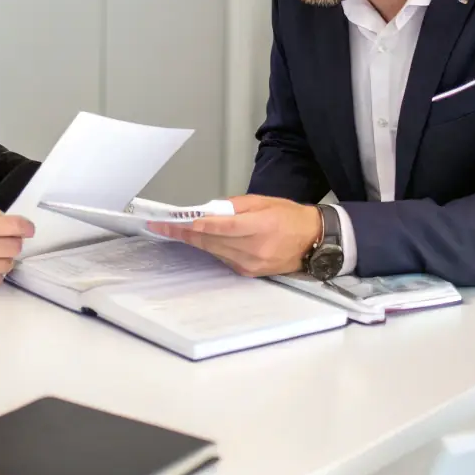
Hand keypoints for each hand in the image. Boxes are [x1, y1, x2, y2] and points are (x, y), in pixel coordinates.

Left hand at [147, 195, 321, 277]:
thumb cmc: (288, 216)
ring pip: (214, 251)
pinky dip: (212, 248)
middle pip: (211, 241)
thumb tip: (209, 211)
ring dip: (195, 241)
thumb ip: (235, 207)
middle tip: (162, 225)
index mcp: (260, 226)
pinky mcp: (250, 272)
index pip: (220, 227)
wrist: (312, 241)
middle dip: (185, 233)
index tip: (174, 222)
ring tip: (174, 230)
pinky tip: (202, 240)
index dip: (194, 226)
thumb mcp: (263, 202)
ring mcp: (251, 264)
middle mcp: (254, 249)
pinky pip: (223, 259)